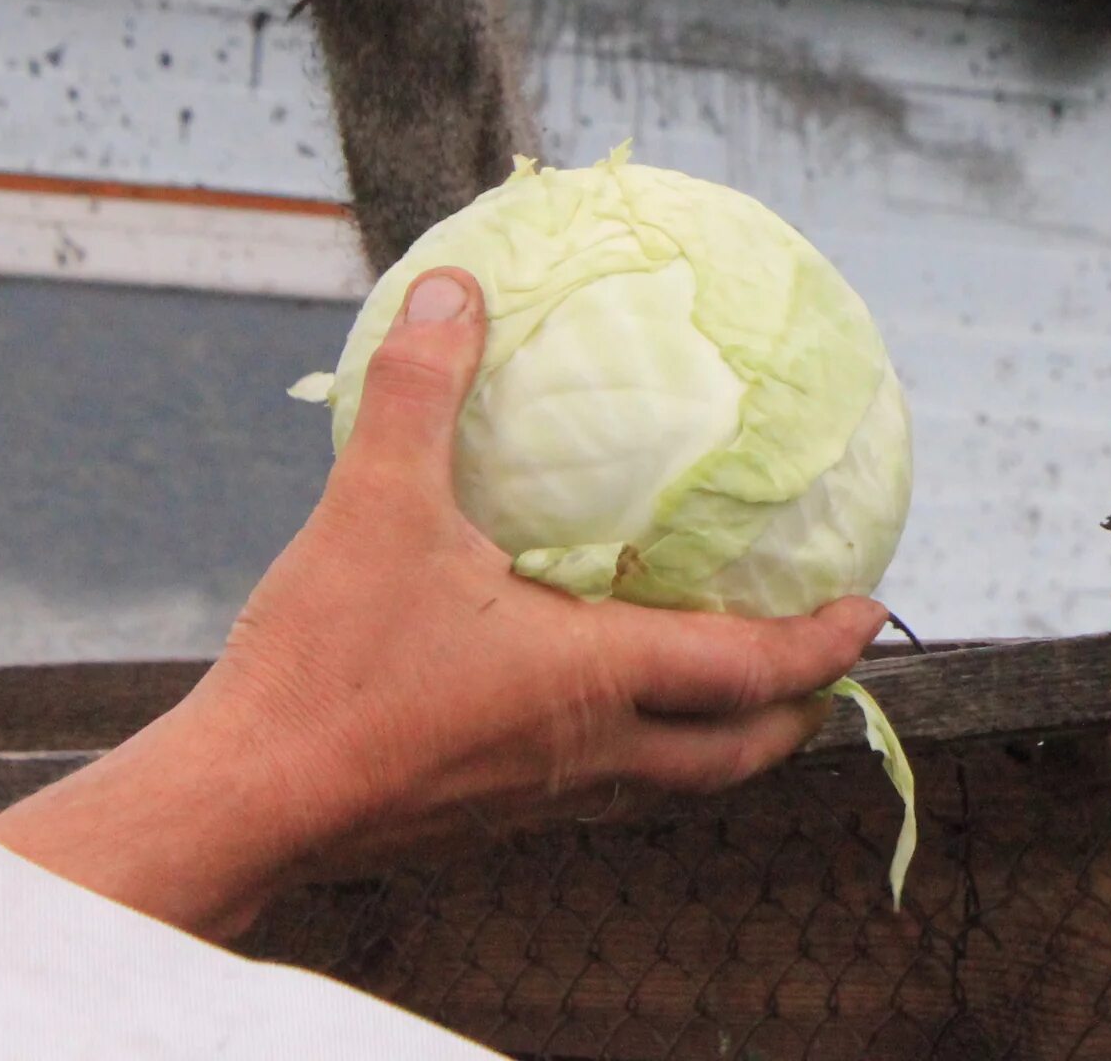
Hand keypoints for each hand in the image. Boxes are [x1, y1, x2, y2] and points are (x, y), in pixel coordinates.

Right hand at [0, 267, 885, 937]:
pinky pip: (600, 792)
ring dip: (722, 741)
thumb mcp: (376, 506)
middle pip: (737, 754)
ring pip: (672, 783)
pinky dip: (639, 752)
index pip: (755, 670)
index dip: (825, 643)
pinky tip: (592, 705)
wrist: (238, 803)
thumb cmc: (325, 667)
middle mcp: (592, 753)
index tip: (872, 612)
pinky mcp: (489, 819)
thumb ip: (424, 392)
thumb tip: (453, 291)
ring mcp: (542, 799)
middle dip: (796, 714)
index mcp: (598, 680)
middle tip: (823, 669)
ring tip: (730, 686)